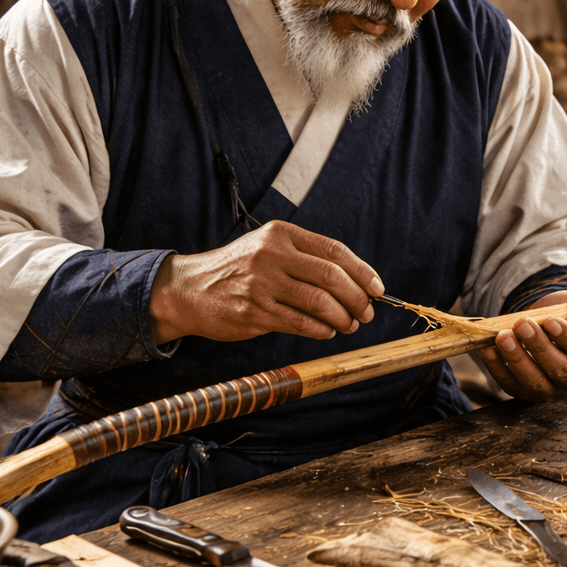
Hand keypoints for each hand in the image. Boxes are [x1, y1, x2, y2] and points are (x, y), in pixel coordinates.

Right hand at [149, 221, 383, 343]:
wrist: (188, 289)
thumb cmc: (237, 270)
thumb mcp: (267, 248)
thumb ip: (304, 258)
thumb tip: (354, 282)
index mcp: (281, 234)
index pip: (334, 250)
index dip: (362, 271)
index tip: (377, 289)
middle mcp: (272, 255)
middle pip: (331, 276)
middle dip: (357, 298)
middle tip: (366, 312)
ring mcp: (262, 284)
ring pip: (319, 302)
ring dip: (342, 317)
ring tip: (349, 325)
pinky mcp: (254, 312)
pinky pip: (299, 323)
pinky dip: (320, 330)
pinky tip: (327, 332)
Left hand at [476, 291, 566, 401]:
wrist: (551, 327)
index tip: (551, 322)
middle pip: (558, 370)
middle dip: (538, 347)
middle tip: (522, 324)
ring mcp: (550, 391)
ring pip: (534, 382)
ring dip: (516, 359)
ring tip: (502, 336)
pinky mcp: (526, 393)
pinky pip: (511, 385)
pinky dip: (497, 369)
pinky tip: (488, 350)